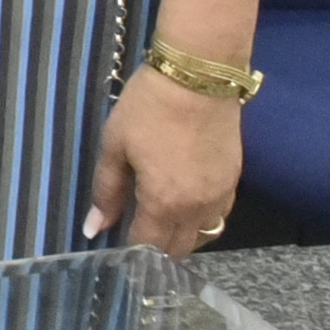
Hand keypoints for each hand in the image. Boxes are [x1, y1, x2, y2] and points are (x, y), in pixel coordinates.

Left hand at [88, 65, 243, 254]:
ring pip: (204, 235)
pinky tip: (184, 204)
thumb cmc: (148, 108)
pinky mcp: (235, 180)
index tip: (116, 245)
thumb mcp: (115, 145)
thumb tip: (93, 228)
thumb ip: (106, 191)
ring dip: (182, 237)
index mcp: (164, 202)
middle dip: (157, 250)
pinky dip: (201, 220)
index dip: (130, 251)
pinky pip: (219, 215)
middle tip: (136, 234)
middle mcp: (197, 208)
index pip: (149, 245)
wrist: (198, 78)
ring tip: (159, 222)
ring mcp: (221, 196)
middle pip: (180, 248)